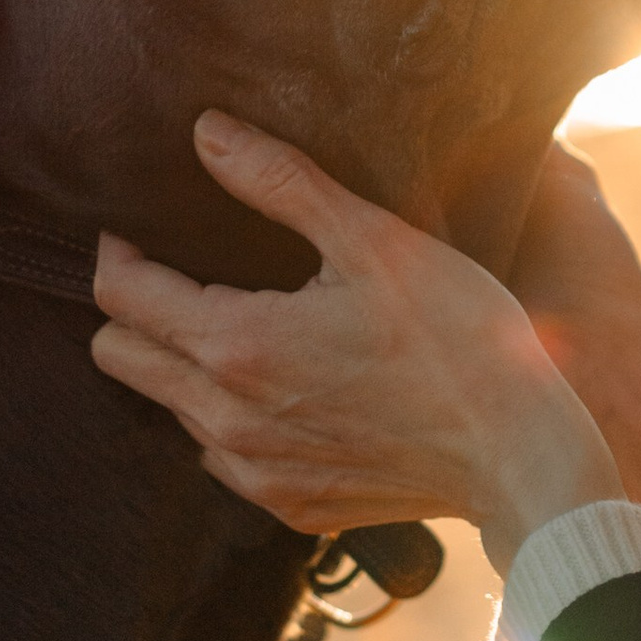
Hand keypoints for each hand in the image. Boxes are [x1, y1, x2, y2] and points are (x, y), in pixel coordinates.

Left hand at [90, 112, 623, 573]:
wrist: (521, 456)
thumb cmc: (459, 339)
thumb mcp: (374, 240)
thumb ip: (279, 183)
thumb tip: (205, 133)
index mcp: (237, 346)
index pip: (119, 295)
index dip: (121, 250)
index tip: (149, 226)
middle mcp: (226, 422)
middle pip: (119, 357)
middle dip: (137, 309)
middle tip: (188, 272)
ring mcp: (255, 473)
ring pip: (171, 409)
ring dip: (185, 365)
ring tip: (249, 325)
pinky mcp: (289, 507)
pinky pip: (223, 457)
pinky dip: (234, 418)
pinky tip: (291, 388)